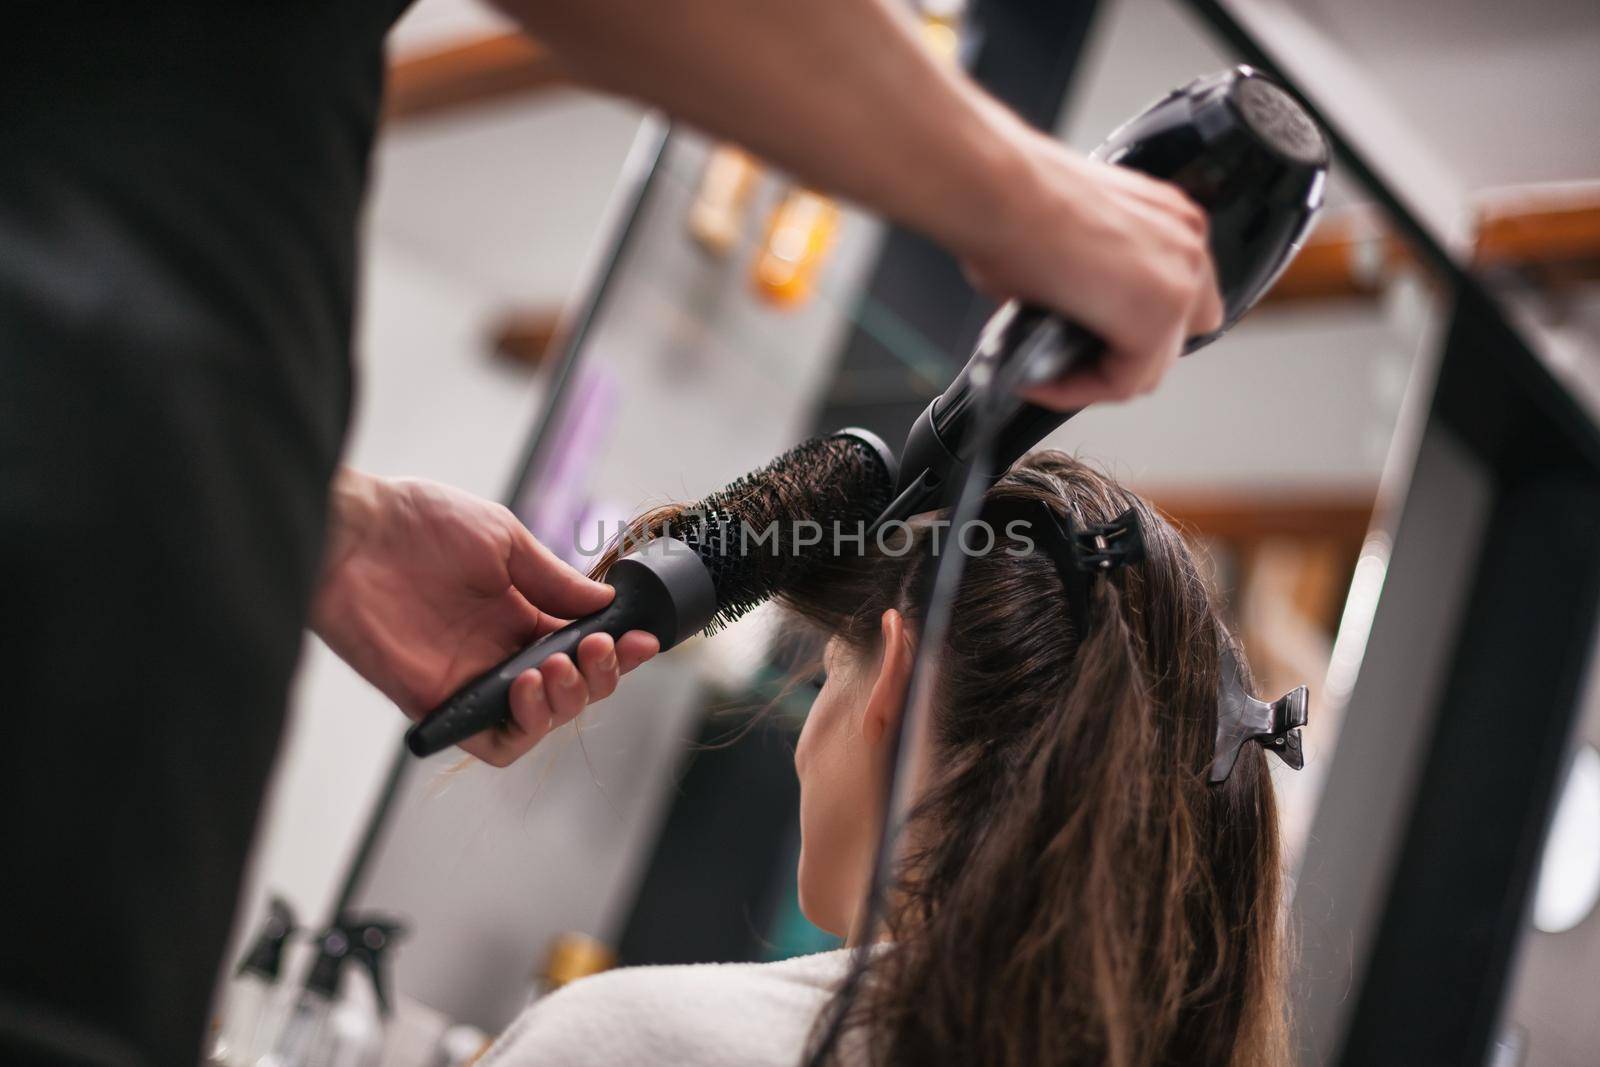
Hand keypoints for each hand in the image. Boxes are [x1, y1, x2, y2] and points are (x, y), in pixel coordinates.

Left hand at [311, 470, 658, 765]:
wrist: (352, 532)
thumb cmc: (420, 523)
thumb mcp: (503, 540)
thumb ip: (553, 579)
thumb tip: (605, 601)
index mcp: (522, 613)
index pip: (583, 647)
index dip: (618, 650)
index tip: (642, 640)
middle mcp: (502, 652)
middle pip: (571, 690)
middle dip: (599, 676)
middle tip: (596, 647)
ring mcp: (472, 680)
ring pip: (540, 722)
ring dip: (566, 702)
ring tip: (556, 665)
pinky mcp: (439, 703)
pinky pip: (492, 741)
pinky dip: (523, 726)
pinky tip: (527, 689)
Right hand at [956, 125, 1223, 410]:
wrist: (996, 190)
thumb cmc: (1012, 199)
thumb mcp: (1069, 239)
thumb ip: (1090, 279)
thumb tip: (1065, 318)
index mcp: (1172, 218)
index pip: (1179, 300)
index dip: (1128, 330)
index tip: (1081, 341)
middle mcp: (1188, 246)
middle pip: (1173, 339)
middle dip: (1118, 357)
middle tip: (1063, 363)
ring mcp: (1179, 282)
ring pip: (1149, 367)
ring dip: (1096, 378)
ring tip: (1045, 376)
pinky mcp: (1154, 321)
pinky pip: (1121, 382)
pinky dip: (1077, 390)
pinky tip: (1037, 380)